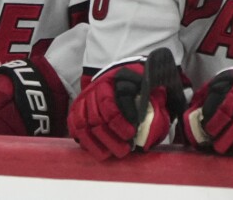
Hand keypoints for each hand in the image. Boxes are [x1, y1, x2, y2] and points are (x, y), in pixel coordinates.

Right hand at [69, 56, 185, 159]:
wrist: (119, 77)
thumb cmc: (137, 85)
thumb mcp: (148, 84)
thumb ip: (154, 96)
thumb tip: (158, 110)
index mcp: (113, 80)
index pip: (110, 105)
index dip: (119, 122)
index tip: (131, 133)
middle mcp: (94, 89)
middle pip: (96, 118)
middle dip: (111, 137)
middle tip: (125, 149)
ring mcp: (83, 100)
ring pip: (83, 125)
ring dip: (98, 143)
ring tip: (112, 154)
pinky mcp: (76, 111)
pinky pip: (74, 128)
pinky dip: (85, 141)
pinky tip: (99, 150)